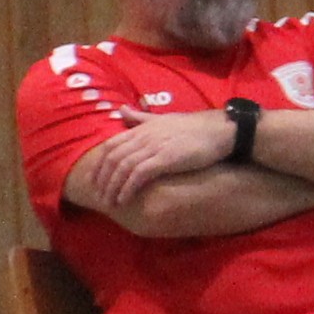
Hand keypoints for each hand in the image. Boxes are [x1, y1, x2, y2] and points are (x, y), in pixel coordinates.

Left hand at [65, 109, 232, 213]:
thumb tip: (121, 111)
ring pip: (123, 167)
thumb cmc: (192, 127)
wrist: (218, 130)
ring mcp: (154, 146)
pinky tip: (124, 199)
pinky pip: (139, 174)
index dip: (99, 164)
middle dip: (103, 179)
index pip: (110, 145)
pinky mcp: (165, 158)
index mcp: (142, 128)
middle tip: (99, 197)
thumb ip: (140, 118)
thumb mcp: (162, 119)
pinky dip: (128, 188)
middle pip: (113, 158)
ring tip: (110, 202)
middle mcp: (144, 136)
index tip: (95, 180)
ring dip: (113, 187)